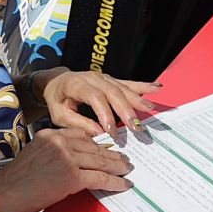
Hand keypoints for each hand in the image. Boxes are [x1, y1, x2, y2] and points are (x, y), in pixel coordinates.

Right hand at [0, 128, 131, 211]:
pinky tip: (123, 184)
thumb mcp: (34, 154)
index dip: (97, 143)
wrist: (5, 192)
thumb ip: (53, 152)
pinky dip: (114, 182)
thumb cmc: (15, 179)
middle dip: (111, 155)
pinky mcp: (72, 177)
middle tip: (124, 159)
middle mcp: (60, 142)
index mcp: (50, 134)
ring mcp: (67, 158)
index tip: (106, 148)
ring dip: (117, 167)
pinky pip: (100, 178)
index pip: (81, 135)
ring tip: (127, 170)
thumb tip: (71, 162)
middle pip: (93, 147)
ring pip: (100, 161)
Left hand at [34, 69, 158, 135]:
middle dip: (125, 110)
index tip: (112, 132)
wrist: (56, 82)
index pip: (94, 97)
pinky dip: (143, 86)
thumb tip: (99, 134)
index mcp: (76, 84)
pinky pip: (128, 83)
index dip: (105, 114)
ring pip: (122, 88)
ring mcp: (103, 77)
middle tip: (136, 127)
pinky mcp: (111, 79)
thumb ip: (78, 124)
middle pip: (112, 92)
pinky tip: (156, 88)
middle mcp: (92, 77)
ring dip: (137, 99)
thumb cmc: (57, 100)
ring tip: (149, 110)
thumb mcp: (60, 115)